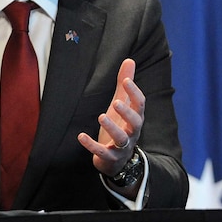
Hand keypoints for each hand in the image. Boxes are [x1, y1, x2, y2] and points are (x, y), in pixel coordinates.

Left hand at [77, 59, 145, 178]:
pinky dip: (91, 145)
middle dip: (127, 112)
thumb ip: (125, 85)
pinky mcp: (109, 157)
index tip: (126, 81)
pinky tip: (80, 136)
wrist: (117, 161)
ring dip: (112, 128)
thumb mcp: (122, 105)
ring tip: (101, 116)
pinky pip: (102, 151)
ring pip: (121, 138)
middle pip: (135, 122)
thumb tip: (129, 60)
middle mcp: (132, 132)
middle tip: (116, 101)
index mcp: (136, 118)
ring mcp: (122, 146)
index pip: (140, 104)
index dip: (134, 93)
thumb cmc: (120, 127)